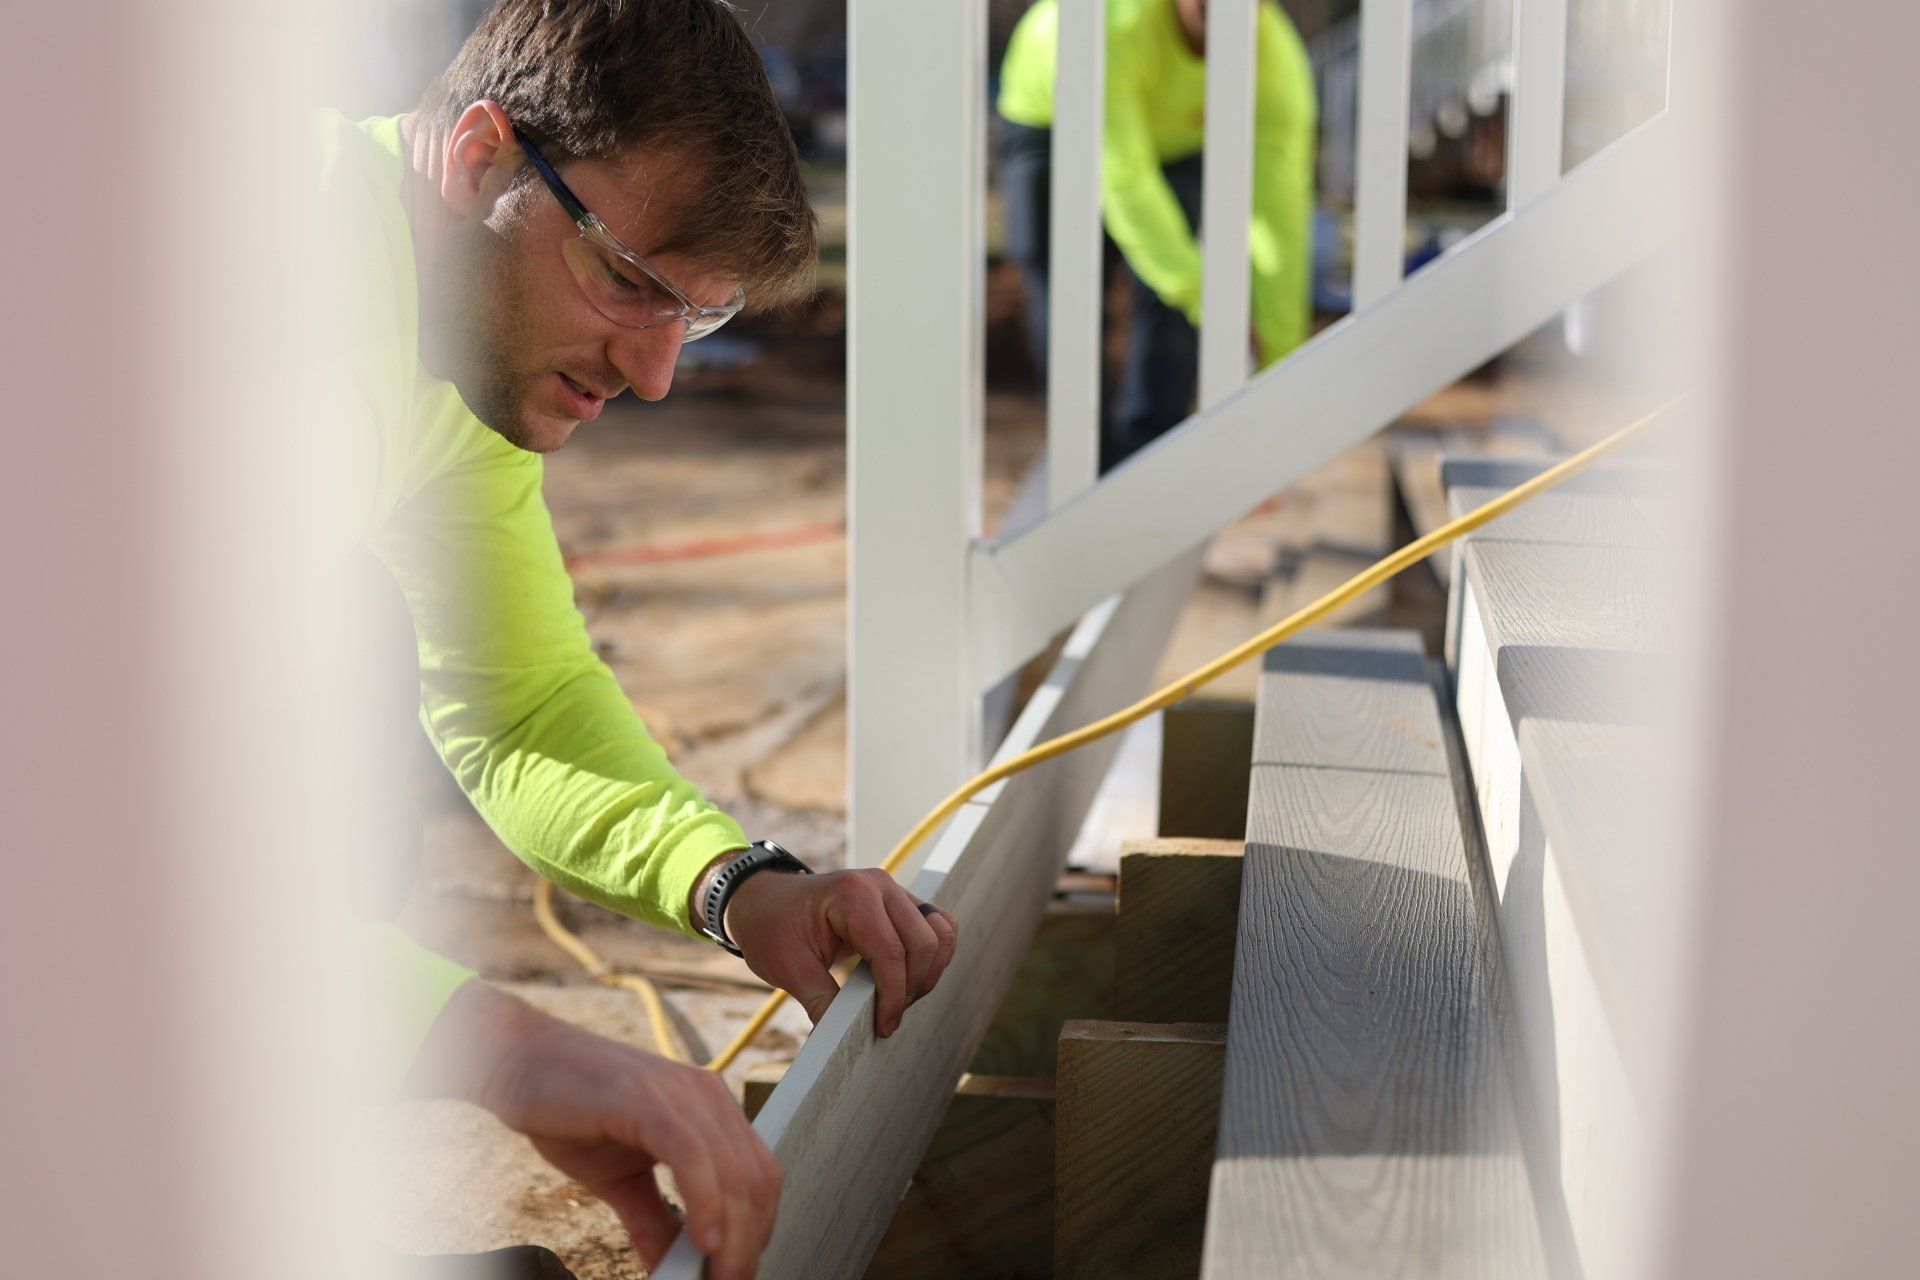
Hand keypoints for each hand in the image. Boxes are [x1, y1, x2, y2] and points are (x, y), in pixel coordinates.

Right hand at [407, 981, 779, 1279]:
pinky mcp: (645, 1099)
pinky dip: (704, 1202)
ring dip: (731, 1238)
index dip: (759, 1231)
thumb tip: (674, 1268)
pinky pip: (690, 1155)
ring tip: (714, 1276)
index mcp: (710, 1108)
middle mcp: (706, 1095)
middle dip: (747, 1246)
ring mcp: (678, 1093)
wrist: (518, 1064)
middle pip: (754, 1181)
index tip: (738, 1272)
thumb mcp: (622, 1179)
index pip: (761, 1175)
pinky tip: (702, 1241)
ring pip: (731, 1172)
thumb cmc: (570, 1113)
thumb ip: (655, 1220)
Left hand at [722, 867, 959, 1036]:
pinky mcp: (900, 901)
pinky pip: (938, 925)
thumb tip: (846, 1041)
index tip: (882, 1027)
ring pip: (941, 932)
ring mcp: (894, 890)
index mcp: (852, 895)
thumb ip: (822, 1002)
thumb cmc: (770, 928)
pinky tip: (909, 979)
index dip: (893, 997)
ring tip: (899, 999)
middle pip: (925, 943)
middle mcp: (880, 885)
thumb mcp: (788, 969)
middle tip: (887, 1018)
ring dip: (928, 971)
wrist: (762, 901)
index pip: (892, 953)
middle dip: (912, 988)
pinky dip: (933, 955)